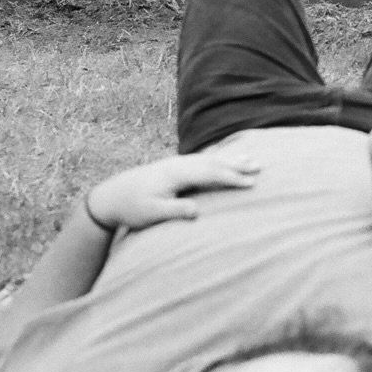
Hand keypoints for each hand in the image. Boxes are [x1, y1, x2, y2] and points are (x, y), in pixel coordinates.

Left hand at [86, 152, 258, 230]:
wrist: (111, 196)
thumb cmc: (132, 208)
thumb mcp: (151, 214)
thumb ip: (175, 210)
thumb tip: (198, 211)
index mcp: (175, 174)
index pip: (209, 174)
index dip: (231, 178)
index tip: (251, 183)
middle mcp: (177, 164)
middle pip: (213, 162)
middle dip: (237, 165)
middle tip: (260, 167)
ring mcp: (176, 163)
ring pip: (209, 158)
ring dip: (230, 159)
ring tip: (251, 158)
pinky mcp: (174, 167)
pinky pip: (201, 159)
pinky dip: (217, 158)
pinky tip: (225, 158)